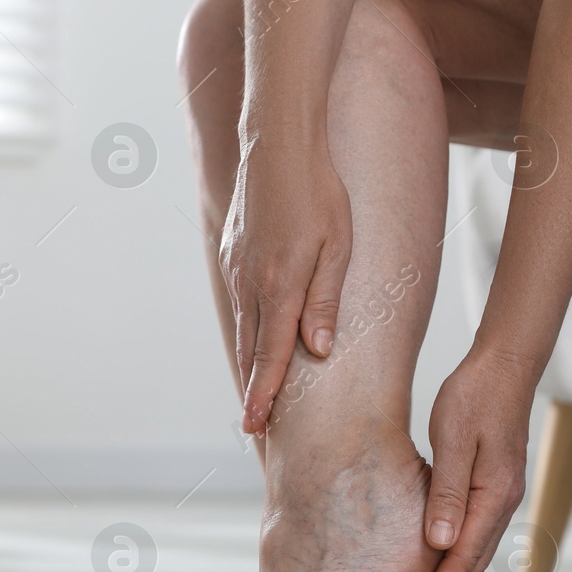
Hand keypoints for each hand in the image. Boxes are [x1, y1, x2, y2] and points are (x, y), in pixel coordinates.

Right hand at [221, 136, 352, 433]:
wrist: (278, 143)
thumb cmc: (320, 191)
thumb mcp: (338, 246)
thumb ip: (325, 300)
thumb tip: (318, 350)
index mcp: (280, 285)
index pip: (270, 354)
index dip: (263, 394)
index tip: (254, 426)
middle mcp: (251, 282)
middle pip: (250, 349)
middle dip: (252, 389)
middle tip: (254, 428)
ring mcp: (236, 267)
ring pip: (242, 326)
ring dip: (248, 362)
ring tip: (254, 393)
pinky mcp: (232, 253)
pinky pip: (239, 302)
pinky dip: (246, 330)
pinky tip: (255, 340)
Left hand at [409, 349, 533, 571]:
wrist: (506, 366)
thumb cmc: (473, 396)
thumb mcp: (452, 440)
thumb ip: (448, 493)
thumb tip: (442, 543)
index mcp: (494, 495)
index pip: (464, 558)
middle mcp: (505, 501)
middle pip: (474, 562)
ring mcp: (505, 494)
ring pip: (478, 549)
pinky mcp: (498, 484)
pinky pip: (479, 530)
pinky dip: (459, 552)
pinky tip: (439, 554)